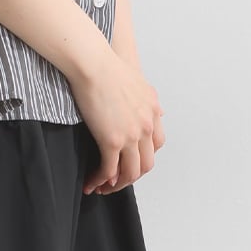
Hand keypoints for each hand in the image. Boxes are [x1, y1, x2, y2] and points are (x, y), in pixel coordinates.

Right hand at [68, 45, 163, 195]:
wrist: (94, 63)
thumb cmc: (108, 66)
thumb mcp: (138, 81)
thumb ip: (147, 100)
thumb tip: (158, 111)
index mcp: (153, 111)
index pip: (156, 145)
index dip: (142, 158)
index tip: (129, 161)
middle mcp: (147, 126)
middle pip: (145, 164)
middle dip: (131, 176)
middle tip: (116, 181)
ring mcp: (131, 135)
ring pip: (129, 173)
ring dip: (116, 185)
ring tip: (102, 187)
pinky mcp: (112, 140)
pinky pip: (109, 170)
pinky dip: (100, 180)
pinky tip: (91, 183)